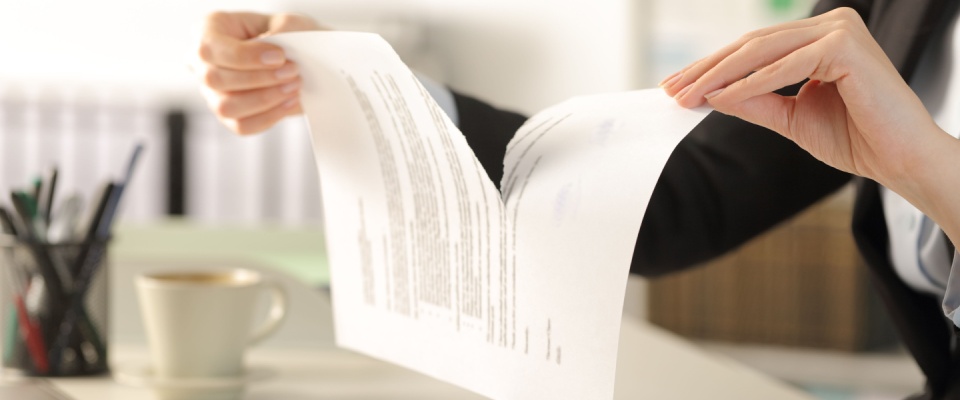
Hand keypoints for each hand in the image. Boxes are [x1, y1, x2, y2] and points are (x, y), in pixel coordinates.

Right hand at [194, 12, 320, 134]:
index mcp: (207, 31)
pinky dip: (270, 117)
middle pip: (215, 79)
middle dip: (259, 79)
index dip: (245, 56)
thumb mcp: (287, 22)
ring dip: (265, 99)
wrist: (294, 58)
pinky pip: (242, 126)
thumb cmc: (285, 34)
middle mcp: (201, 63)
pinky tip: (289, 102)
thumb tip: (273, 44)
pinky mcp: (227, 116)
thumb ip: (282, 28)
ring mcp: (211, 93)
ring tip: (294, 87)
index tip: (280, 57)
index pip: (211, 49)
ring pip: (226, 107)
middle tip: (292, 72)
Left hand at [661, 7, 945, 189]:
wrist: (900, 160)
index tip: (677, 87)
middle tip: (672, 90)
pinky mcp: (846, 46)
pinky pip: (787, 66)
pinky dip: (753, 83)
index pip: (753, 49)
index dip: (711, 68)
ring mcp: (840, 30)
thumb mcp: (791, 118)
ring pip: (763, 51)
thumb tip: (712, 94)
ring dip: (721, 75)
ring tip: (689, 95)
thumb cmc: (856, 138)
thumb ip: (754, 101)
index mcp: (818, 37)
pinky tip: (723, 97)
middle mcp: (830, 25)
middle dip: (707, 70)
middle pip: (752, 45)